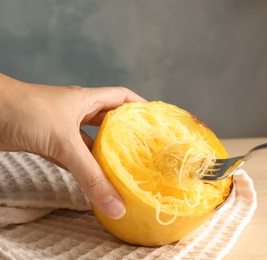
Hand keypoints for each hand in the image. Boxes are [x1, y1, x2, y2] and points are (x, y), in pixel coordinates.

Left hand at [0, 73, 145, 218]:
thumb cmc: (24, 111)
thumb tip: (115, 204)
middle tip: (146, 148)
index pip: (122, 97)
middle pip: (110, 120)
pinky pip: (74, 156)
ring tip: (127, 167)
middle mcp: (78, 111)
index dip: (141, 106)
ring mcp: (62, 127)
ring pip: (92, 141)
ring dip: (106, 152)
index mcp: (87, 100)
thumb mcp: (64, 143)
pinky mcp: (49, 143)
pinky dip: (85, 166)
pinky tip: (95, 177)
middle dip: (128, 133)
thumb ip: (90, 175)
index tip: (156, 120)